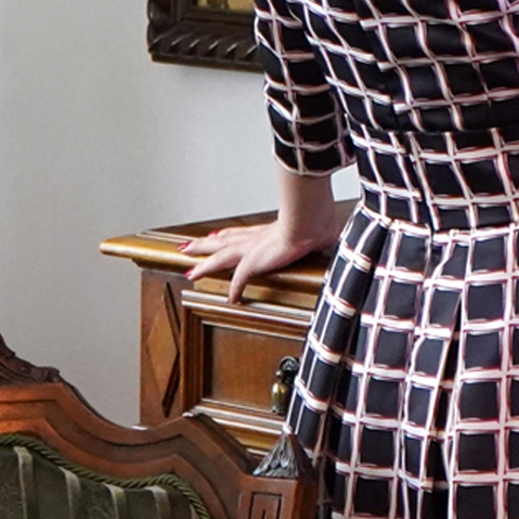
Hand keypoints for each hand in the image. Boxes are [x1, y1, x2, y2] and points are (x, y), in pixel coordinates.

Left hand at [178, 191, 347, 299]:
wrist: (309, 220)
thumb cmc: (315, 220)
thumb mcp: (315, 228)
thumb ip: (319, 234)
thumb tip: (332, 234)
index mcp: (268, 230)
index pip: (241, 233)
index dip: (227, 235)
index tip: (216, 235)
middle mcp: (256, 238)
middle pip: (223, 241)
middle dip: (204, 245)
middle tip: (187, 246)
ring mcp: (253, 249)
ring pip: (220, 257)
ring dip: (204, 263)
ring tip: (189, 270)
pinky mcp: (254, 262)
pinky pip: (239, 279)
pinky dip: (235, 288)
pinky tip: (231, 299)